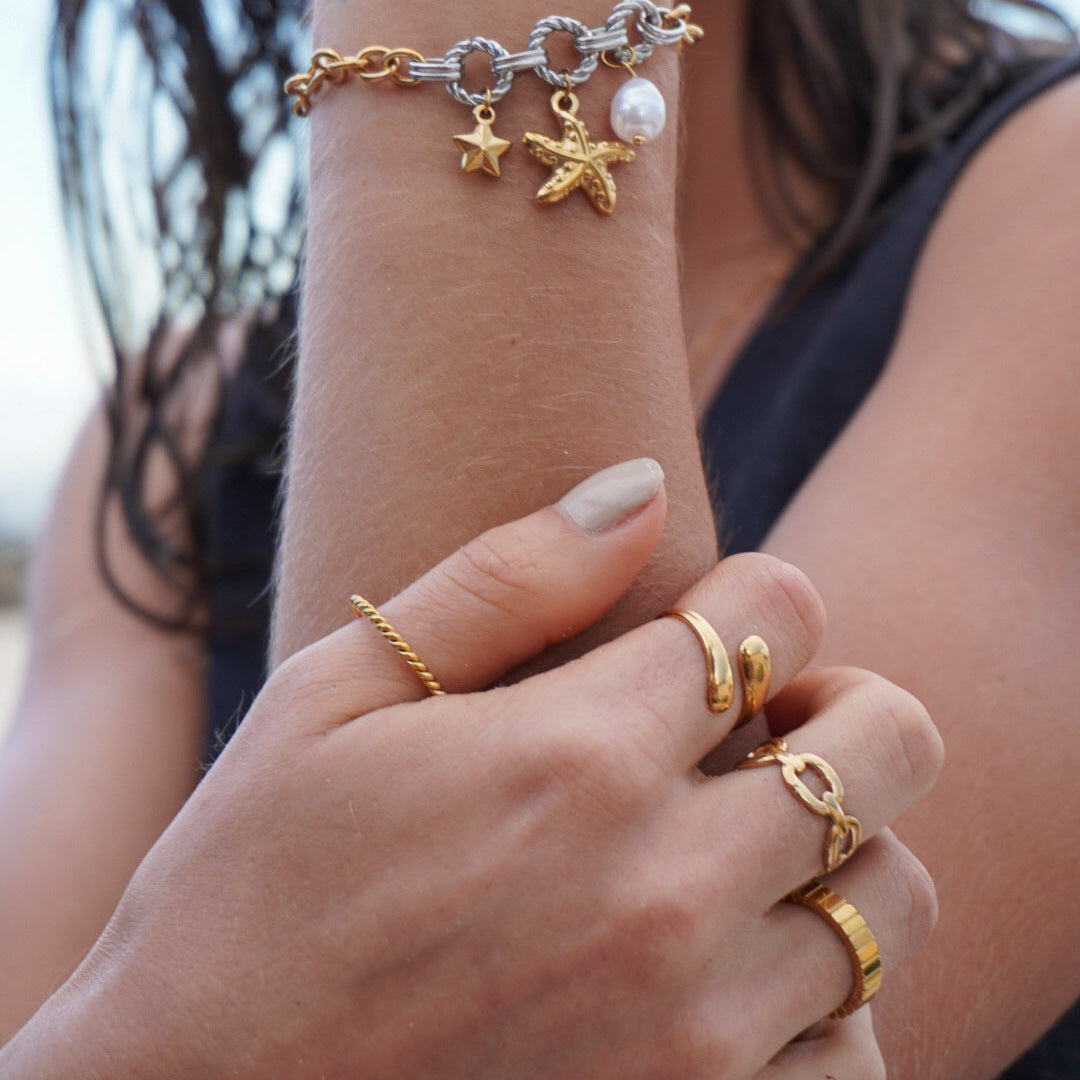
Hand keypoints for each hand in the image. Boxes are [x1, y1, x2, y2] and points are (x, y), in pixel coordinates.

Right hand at [3, 462, 941, 1078]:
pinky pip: (856, 1049)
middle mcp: (661, 887)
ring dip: (838, 846)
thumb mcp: (332, 702)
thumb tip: (634, 487)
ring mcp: (696, 1030)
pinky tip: (734, 970)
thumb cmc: (245, 896)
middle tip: (762, 721)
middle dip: (841, 702)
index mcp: (573, 755)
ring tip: (740, 843)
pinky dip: (824, 993)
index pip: (775, 611)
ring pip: (891, 892)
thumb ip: (503, 583)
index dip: (760, 595)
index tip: (716, 625)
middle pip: (885, 741)